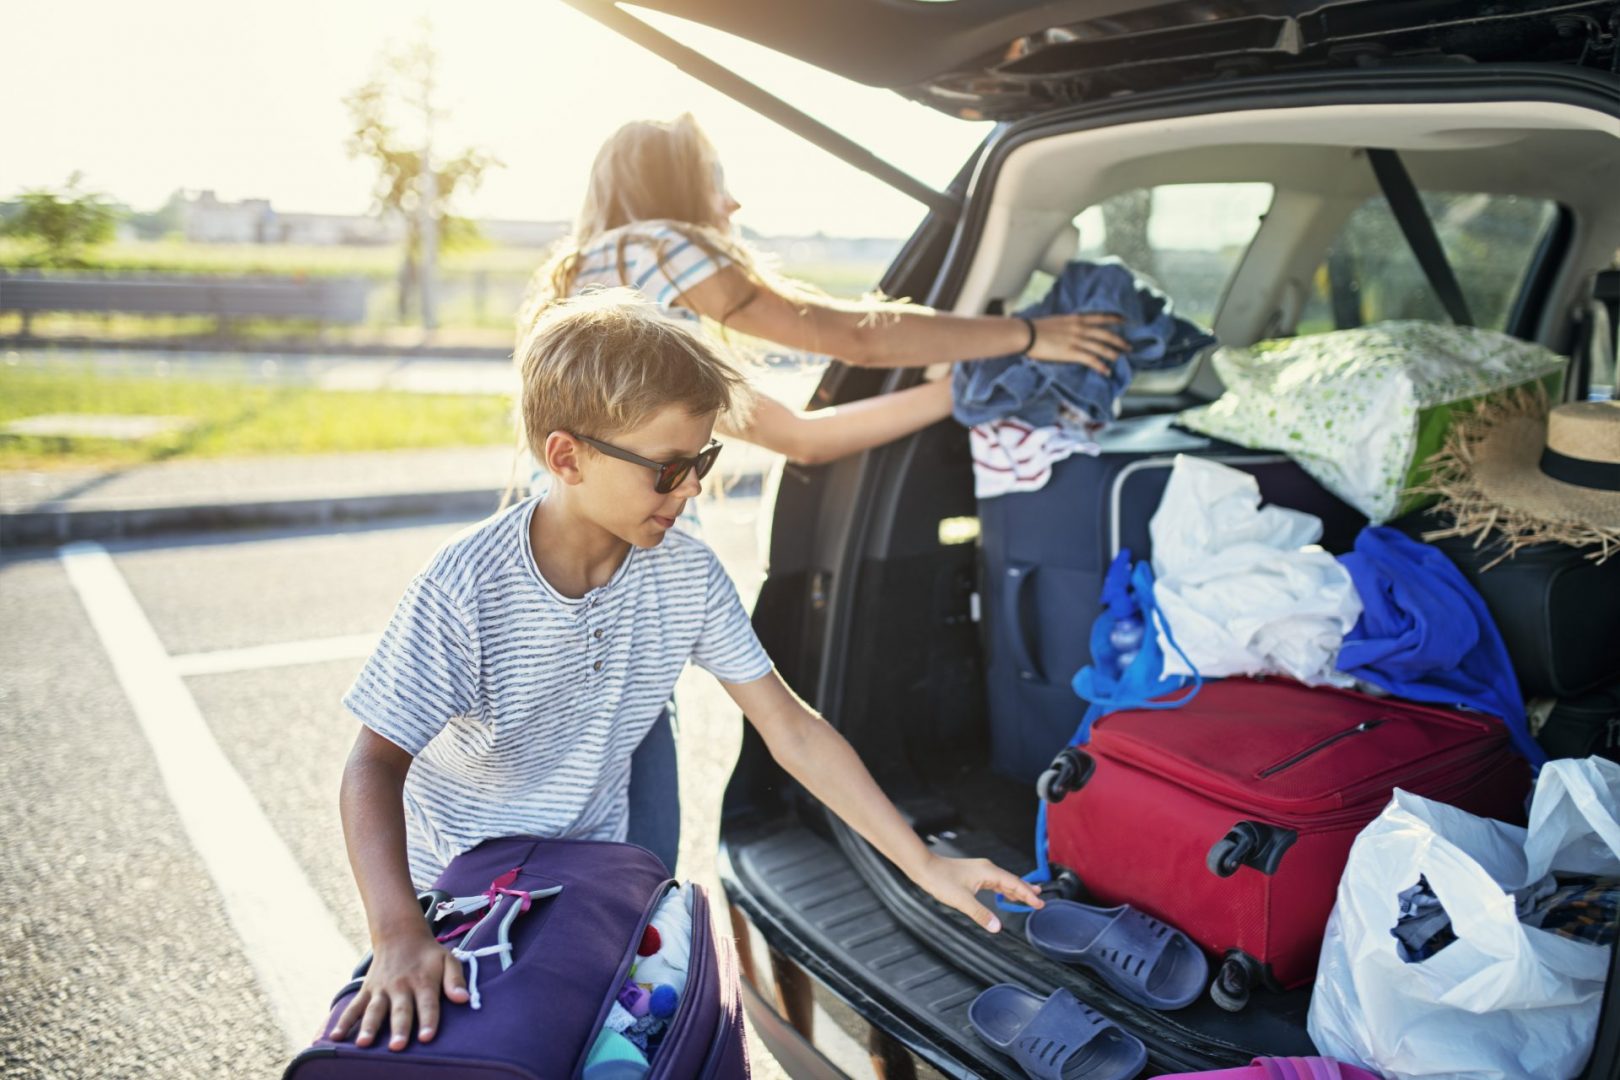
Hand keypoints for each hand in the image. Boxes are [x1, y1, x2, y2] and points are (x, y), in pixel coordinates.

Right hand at [329, 928, 469, 1050]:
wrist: (400, 935)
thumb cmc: (428, 955)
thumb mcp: (448, 960)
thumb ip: (455, 979)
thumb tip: (464, 999)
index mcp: (423, 981)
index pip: (428, 1003)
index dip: (428, 1020)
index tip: (426, 1037)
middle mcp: (401, 986)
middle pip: (400, 1010)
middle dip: (398, 1028)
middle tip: (397, 1046)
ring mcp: (381, 989)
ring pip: (374, 1010)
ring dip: (369, 1027)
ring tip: (364, 1043)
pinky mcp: (366, 991)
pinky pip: (354, 1007)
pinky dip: (344, 1022)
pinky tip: (335, 1037)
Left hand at [912, 853, 1044, 932]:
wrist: (925, 868)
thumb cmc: (941, 880)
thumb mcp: (962, 900)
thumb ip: (980, 914)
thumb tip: (996, 927)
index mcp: (988, 872)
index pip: (1014, 884)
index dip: (1027, 894)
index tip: (1039, 903)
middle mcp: (987, 869)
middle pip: (1012, 881)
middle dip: (1026, 891)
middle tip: (1040, 900)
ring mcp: (980, 870)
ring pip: (1003, 881)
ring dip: (1015, 890)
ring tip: (1028, 896)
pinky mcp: (974, 874)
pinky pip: (994, 882)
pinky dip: (1003, 889)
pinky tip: (1004, 894)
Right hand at [1026, 313, 1129, 373]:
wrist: (1027, 333)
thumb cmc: (1037, 327)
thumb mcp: (1057, 320)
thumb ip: (1069, 323)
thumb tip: (1073, 327)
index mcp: (1076, 319)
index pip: (1101, 317)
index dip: (1114, 320)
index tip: (1124, 321)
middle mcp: (1080, 328)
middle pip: (1105, 334)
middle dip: (1119, 341)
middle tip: (1128, 346)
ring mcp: (1077, 341)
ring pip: (1101, 347)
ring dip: (1113, 354)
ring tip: (1120, 359)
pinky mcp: (1071, 353)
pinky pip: (1091, 360)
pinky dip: (1100, 366)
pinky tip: (1106, 371)